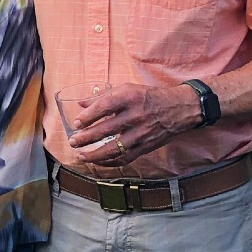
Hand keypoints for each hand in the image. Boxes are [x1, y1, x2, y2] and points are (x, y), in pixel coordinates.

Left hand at [68, 83, 200, 165]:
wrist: (179, 109)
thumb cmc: (149, 97)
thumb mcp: (128, 89)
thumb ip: (104, 97)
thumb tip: (81, 104)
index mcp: (130, 97)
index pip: (105, 106)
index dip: (89, 116)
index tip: (76, 123)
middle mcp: (136, 115)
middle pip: (106, 129)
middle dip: (86, 138)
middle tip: (73, 141)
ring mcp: (141, 134)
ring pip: (114, 149)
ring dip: (94, 154)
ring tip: (81, 155)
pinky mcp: (145, 147)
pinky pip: (124, 158)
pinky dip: (109, 162)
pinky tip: (98, 161)